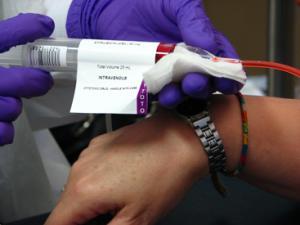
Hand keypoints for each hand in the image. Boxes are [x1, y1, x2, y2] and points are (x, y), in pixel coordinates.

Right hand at [0, 14, 53, 145]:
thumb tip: (30, 31)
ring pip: (13, 108)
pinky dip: (4, 130)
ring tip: (1, 102)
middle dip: (37, 81)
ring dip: (11, 106)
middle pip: (22, 82)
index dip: (25, 29)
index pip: (2, 37)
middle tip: (43, 80)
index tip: (44, 26)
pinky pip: (4, 133)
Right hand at [45, 110, 208, 224]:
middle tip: (114, 216)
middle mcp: (82, 167)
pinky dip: (100, 181)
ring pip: (78, 187)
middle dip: (84, 218)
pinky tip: (124, 180)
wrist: (180, 139)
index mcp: (84, 189)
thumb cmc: (165, 173)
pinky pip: (90, 169)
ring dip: (92, 199)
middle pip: (67, 206)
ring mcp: (91, 152)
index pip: (55, 223)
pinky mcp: (101, 144)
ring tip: (122, 198)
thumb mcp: (136, 219)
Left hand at [67, 0, 242, 107]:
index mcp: (202, 42)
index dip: (229, 75)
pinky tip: (159, 94)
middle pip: (205, 82)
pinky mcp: (152, 80)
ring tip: (173, 93)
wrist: (114, 9)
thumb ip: (196, 22)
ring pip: (182, 92)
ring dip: (181, 96)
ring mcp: (170, 72)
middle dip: (202, 86)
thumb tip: (210, 48)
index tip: (227, 83)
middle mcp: (189, 61)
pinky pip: (160, 93)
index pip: (223, 62)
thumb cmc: (149, 2)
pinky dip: (161, 97)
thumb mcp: (178, 4)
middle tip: (193, 82)